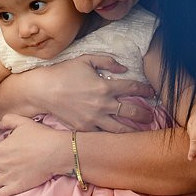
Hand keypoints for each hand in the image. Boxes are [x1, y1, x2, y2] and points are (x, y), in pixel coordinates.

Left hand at [0, 114, 69, 195]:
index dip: (7, 147)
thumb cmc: (41, 136)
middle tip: (6, 164)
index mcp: (2, 147)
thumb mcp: (23, 121)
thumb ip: (9, 120)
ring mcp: (8, 176)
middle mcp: (2, 162)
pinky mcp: (15, 187)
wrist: (56, 152)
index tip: (17, 147)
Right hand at [39, 54, 155, 131]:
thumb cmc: (63, 72)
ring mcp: (94, 119)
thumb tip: (124, 68)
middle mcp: (103, 104)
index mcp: (105, 86)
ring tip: (141, 130)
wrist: (43, 91)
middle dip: (145, 114)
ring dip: (133, 129)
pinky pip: (103, 134)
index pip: (133, 88)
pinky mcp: (85, 128)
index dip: (145, 89)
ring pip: (121, 128)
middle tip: (151, 115)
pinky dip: (113, 135)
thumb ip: (107, 61)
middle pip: (132, 111)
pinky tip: (119, 136)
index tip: (151, 92)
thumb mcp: (85, 60)